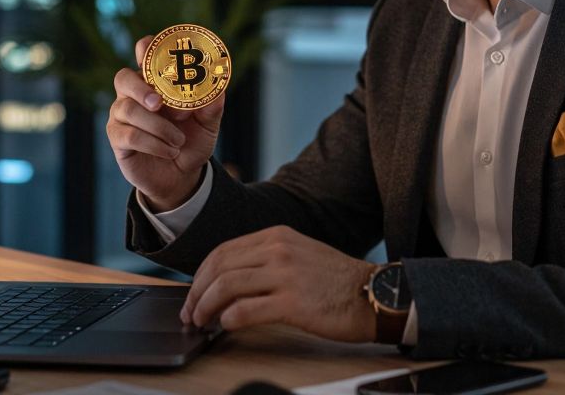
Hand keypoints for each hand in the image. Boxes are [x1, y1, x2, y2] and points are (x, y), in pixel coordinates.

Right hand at [107, 35, 223, 210]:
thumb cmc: (192, 140)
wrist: (182, 176)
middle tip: (158, 103)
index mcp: (156, 81)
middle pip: (123, 78)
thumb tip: (217, 89)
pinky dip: (153, 143)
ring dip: (158, 126)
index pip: (144, 53)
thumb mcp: (208, 123)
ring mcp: (121, 115)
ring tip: (178, 140)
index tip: (161, 56)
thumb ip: (211, 106)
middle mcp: (134, 94)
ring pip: (128, 109)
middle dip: (141, 88)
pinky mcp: (117, 138)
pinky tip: (169, 151)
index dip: (148, 48)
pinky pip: (128, 135)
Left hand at [181, 225, 377, 342]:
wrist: (374, 294)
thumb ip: (267, 259)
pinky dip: (227, 321)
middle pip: (219, 267)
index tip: (194, 293)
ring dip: (205, 307)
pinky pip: (244, 311)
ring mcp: (285, 274)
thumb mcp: (300, 254)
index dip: (201, 275)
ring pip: (226, 287)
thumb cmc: (338, 281)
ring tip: (201, 322)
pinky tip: (225, 327)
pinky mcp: (292, 302)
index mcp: (277, 235)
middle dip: (196, 292)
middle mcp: (278, 249)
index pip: (223, 250)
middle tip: (190, 312)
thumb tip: (230, 281)